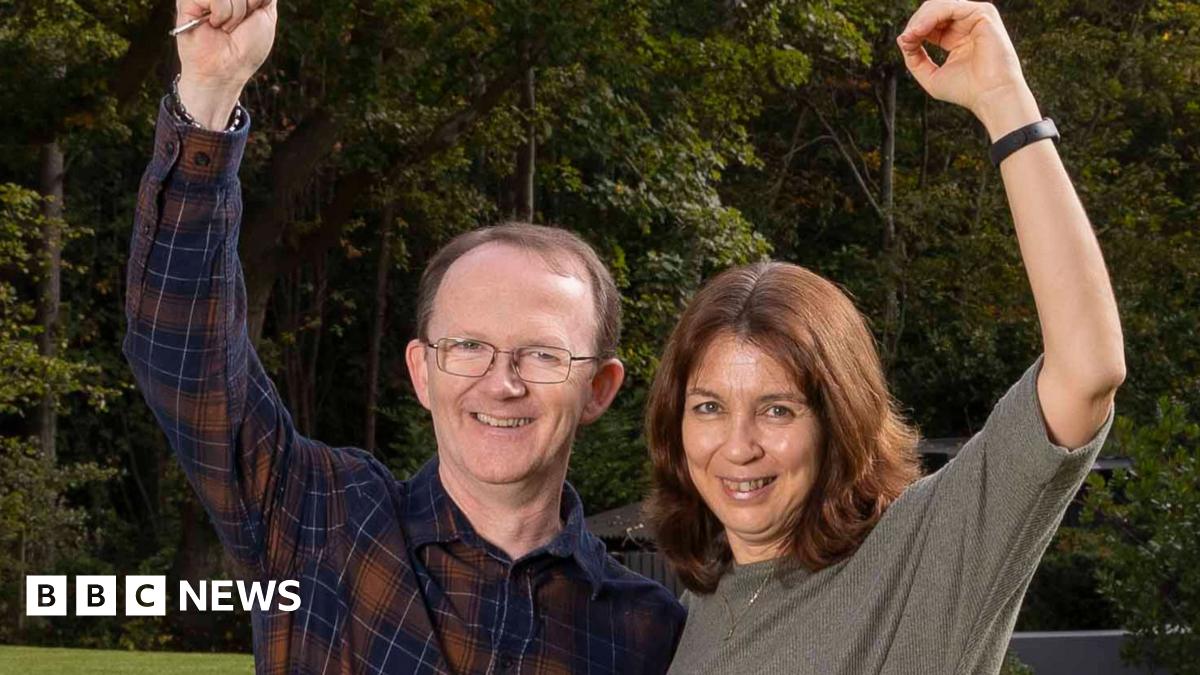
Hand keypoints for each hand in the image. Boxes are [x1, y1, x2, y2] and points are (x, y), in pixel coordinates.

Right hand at [175, 0, 277, 128]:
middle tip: (240, 23)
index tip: (253, 13)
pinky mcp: (188, 0)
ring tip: (225, 27)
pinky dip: (221, 14)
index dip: (256, 2)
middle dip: (249, 5)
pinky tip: (213, 25)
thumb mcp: (265, 15)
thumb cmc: (246, 47)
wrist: (227, 69)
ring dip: (235, 13)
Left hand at [896, 1, 1040, 139]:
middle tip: (906, 38)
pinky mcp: (983, 14)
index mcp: (957, 36)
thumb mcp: (930, 75)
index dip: (914, 30)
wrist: (990, 96)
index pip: (929, 23)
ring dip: (921, 19)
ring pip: (939, 5)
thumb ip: (914, 58)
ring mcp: (976, 17)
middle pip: (933, 10)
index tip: (904, 43)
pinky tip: (920, 31)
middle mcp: (967, 24)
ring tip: (911, 35)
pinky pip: (950, 6)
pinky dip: (931, 16)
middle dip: (916, 22)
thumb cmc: (966, 90)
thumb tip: (902, 38)